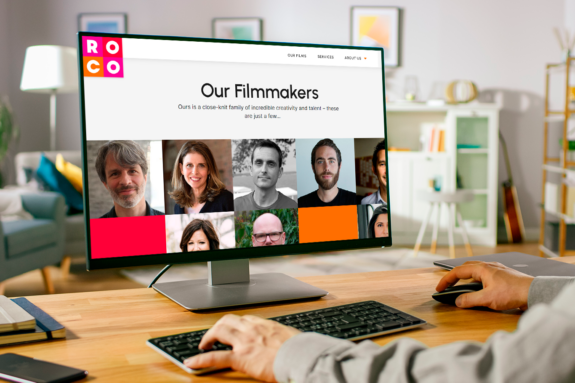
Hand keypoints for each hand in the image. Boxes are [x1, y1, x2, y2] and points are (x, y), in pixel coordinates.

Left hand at [184, 314, 300, 381]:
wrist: (302, 357)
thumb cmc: (301, 349)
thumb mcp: (291, 338)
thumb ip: (282, 338)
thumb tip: (286, 343)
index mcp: (265, 325)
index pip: (243, 319)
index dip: (234, 324)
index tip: (231, 328)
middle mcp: (252, 329)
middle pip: (227, 321)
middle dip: (217, 327)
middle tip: (213, 336)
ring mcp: (245, 342)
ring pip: (219, 332)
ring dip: (208, 338)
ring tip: (203, 346)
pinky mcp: (241, 358)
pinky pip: (216, 357)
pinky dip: (201, 359)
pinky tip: (191, 362)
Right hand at [436, 261, 533, 309]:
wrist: (534, 292)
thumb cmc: (513, 293)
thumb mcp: (487, 299)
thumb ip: (470, 300)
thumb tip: (458, 301)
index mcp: (482, 268)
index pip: (458, 271)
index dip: (446, 280)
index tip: (439, 288)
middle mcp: (488, 266)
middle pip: (466, 268)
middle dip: (455, 276)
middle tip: (448, 285)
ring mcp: (497, 269)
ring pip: (476, 271)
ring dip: (467, 278)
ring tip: (463, 289)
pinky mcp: (503, 275)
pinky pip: (485, 275)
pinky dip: (477, 281)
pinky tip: (481, 289)